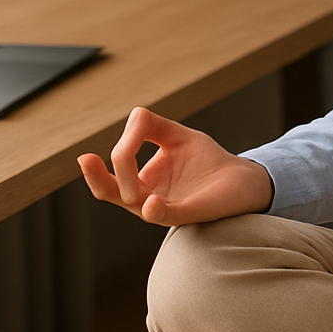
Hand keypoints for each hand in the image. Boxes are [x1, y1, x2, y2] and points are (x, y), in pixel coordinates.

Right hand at [77, 106, 273, 225]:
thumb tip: (133, 116)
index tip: (139, 121)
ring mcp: (168, 206)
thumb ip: (151, 125)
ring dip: (127, 188)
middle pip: (110, 191)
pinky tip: (151, 203)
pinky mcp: (192, 212)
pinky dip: (157, 210)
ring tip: (129, 188)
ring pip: (135, 204)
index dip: (124, 141)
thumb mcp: (174, 135)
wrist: (243, 178)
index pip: (117, 165)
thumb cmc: (206, 159)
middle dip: (99, 176)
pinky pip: (169, 215)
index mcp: (142, 181)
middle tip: (89, 158)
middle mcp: (148, 197)